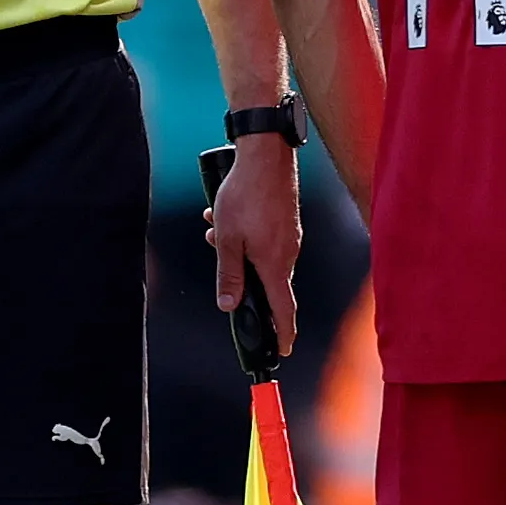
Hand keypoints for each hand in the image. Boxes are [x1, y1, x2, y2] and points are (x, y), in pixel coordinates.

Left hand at [206, 135, 301, 357]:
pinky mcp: (288, 222)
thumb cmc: (246, 194)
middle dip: (241, 277)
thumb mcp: (227, 238)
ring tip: (215, 230)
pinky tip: (225, 217)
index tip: (282, 350)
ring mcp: (291, 236)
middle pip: (268, 282)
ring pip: (262, 257)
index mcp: (275, 264)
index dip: (283, 333)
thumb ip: (228, 274)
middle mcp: (289, 253)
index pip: (283, 309)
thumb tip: (228, 304)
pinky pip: (266, 240)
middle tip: (220, 255)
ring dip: (238, 250)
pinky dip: (246, 236)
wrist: (266, 154)